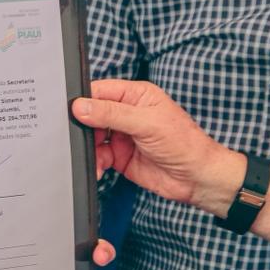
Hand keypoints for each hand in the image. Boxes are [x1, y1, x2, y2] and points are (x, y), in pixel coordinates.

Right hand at [71, 79, 243, 215]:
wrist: (197, 179)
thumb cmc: (185, 144)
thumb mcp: (147, 123)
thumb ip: (112, 114)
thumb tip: (81, 106)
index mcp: (136, 95)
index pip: (100, 91)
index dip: (84, 100)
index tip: (72, 111)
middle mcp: (127, 113)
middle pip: (92, 114)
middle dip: (83, 126)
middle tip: (80, 137)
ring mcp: (122, 135)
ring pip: (92, 136)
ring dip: (88, 147)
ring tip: (93, 156)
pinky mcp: (119, 156)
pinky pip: (97, 155)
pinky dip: (94, 162)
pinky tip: (99, 168)